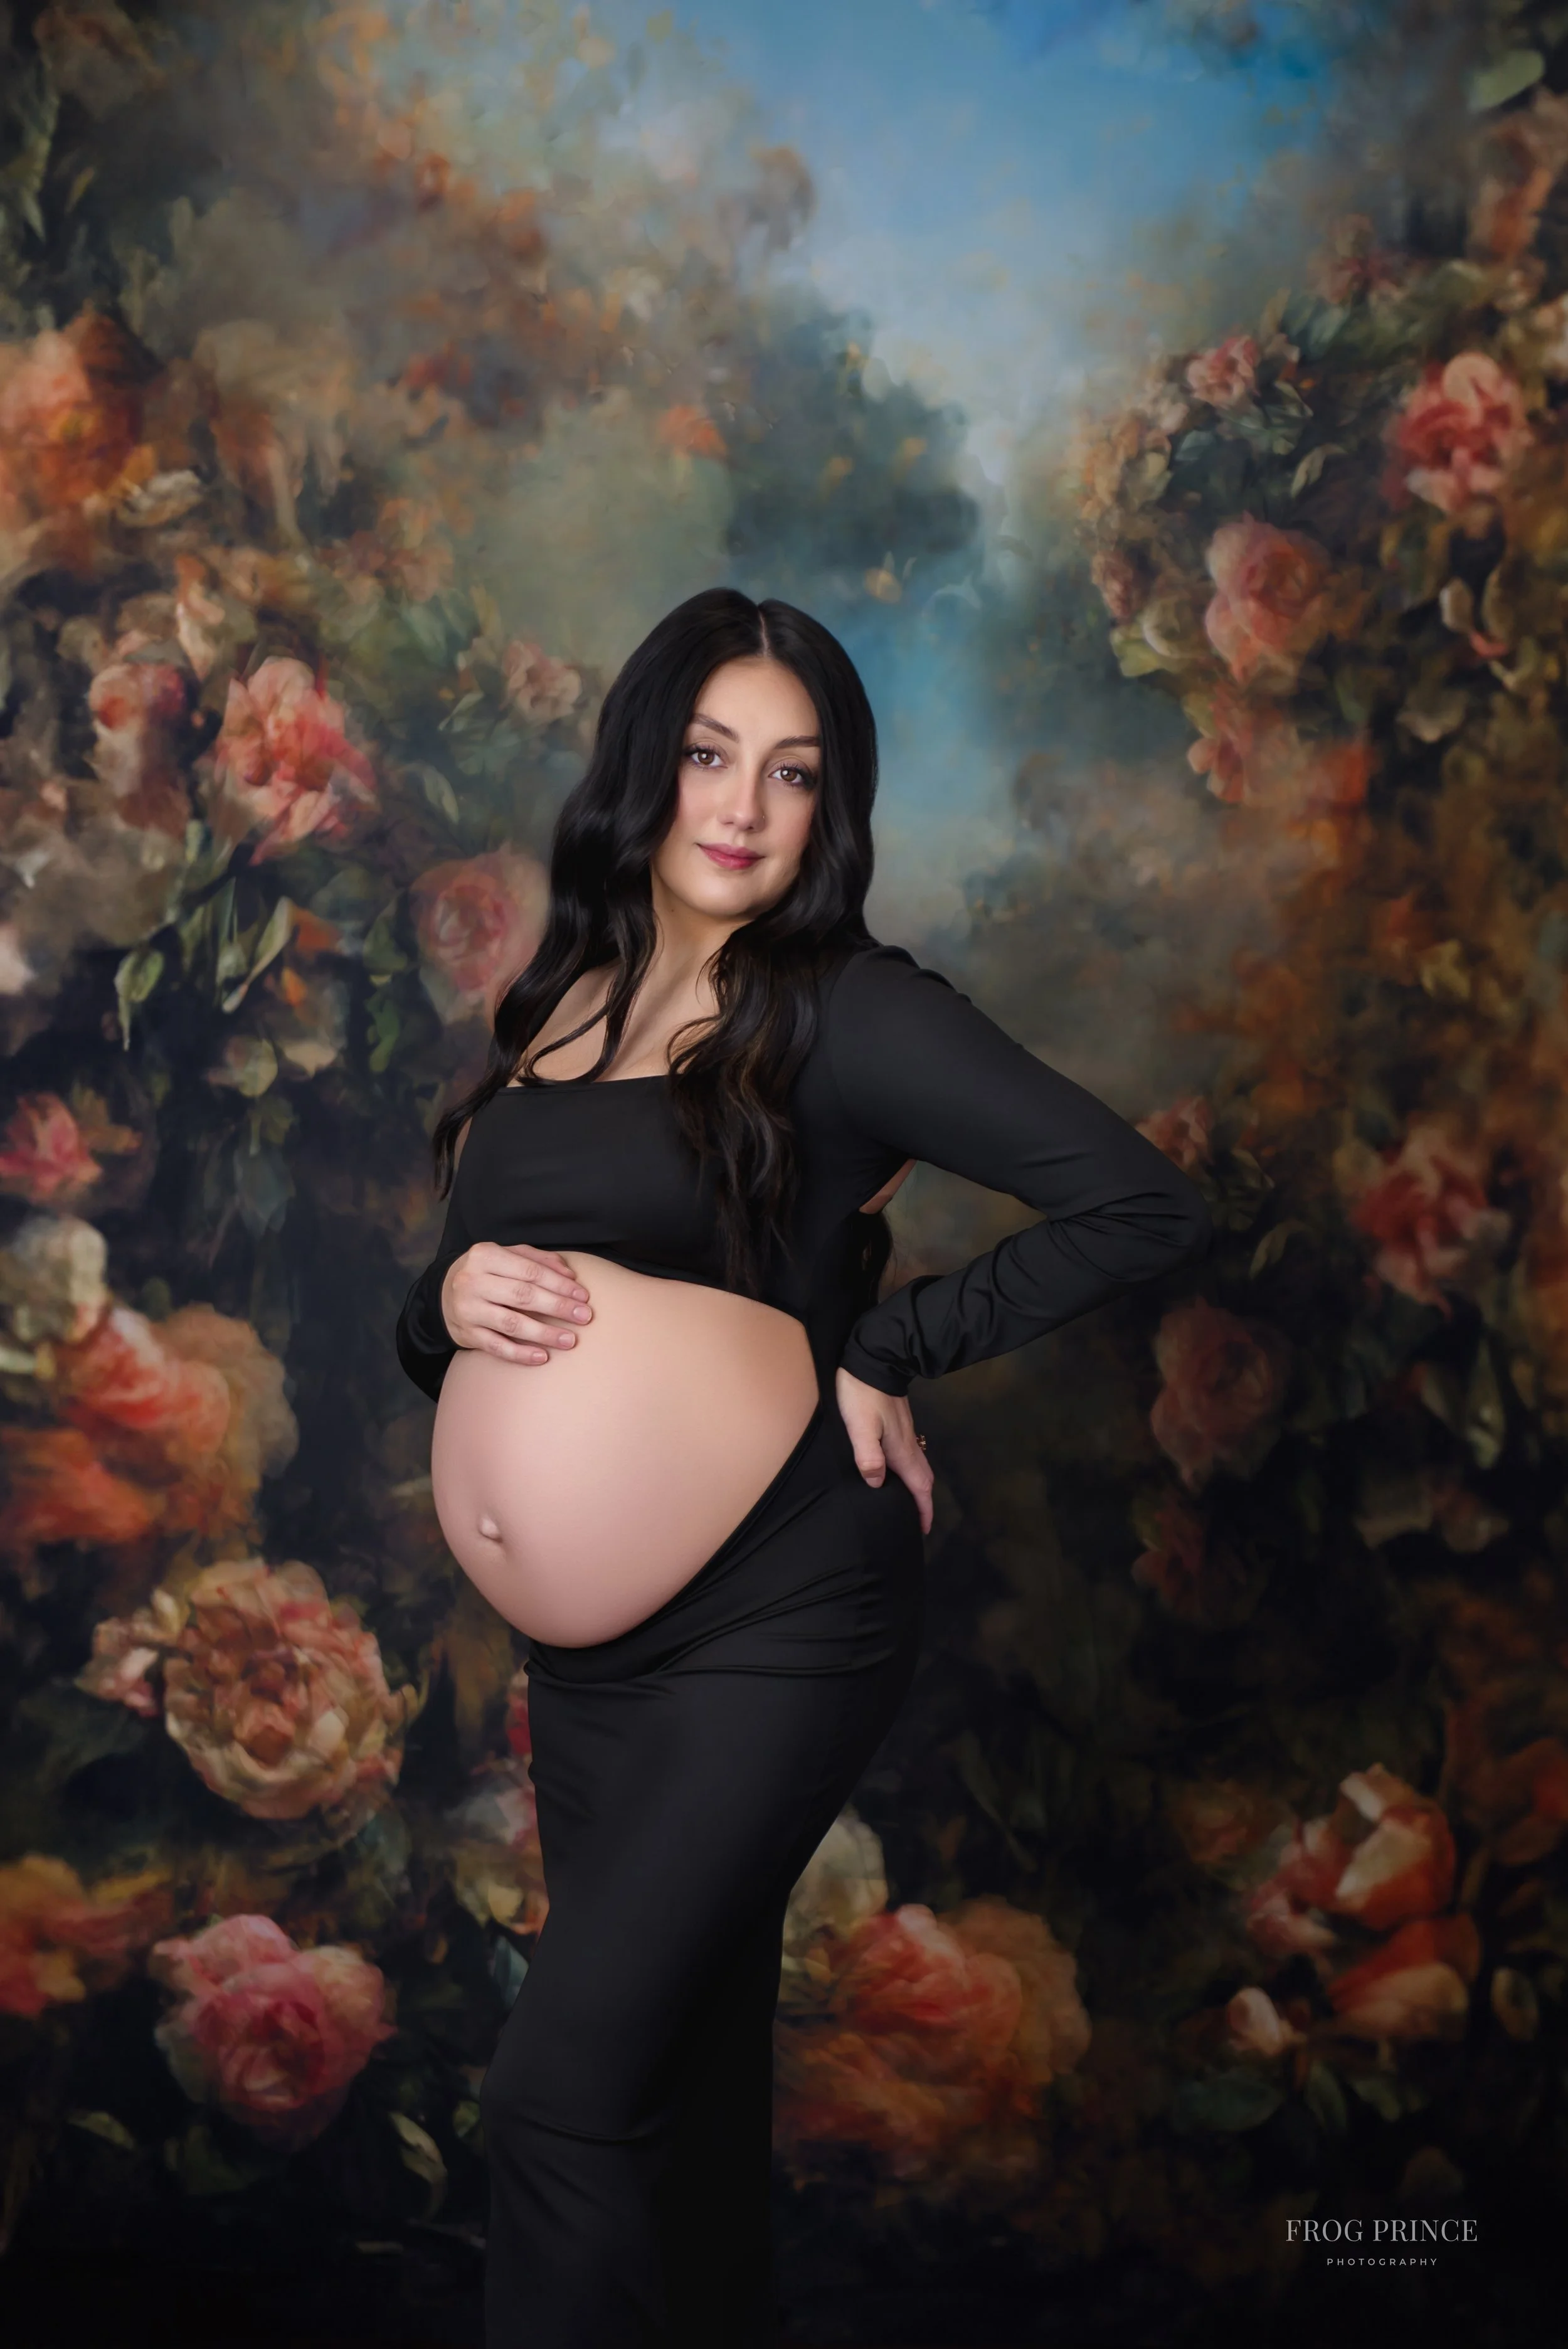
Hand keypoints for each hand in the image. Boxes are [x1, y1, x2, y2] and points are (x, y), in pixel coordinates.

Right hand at [441, 1242, 592, 1365]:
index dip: (559, 1284)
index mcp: (485, 1255)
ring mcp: (468, 1310)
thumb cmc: (486, 1273)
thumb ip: (537, 1260)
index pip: (529, 1271)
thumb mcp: (507, 1256)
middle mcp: (473, 1281)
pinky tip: (542, 1357)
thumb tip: (569, 1275)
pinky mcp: (467, 1334)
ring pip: (512, 1323)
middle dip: (558, 1307)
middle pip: (523, 1296)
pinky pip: (497, 1347)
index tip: (583, 1296)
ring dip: (544, 1333)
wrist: (443, 1294)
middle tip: (584, 1317)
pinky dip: (521, 1354)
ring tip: (570, 1340)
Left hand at [834, 1365, 933, 1534]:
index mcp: (900, 1450)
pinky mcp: (898, 1424)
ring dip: (917, 1488)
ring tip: (910, 1504)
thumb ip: (868, 1455)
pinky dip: (909, 1472)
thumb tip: (876, 1483)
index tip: (923, 1530)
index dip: (922, 1510)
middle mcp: (907, 1444)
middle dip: (923, 1503)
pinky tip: (897, 1472)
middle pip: (923, 1479)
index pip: (919, 1487)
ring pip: (917, 1467)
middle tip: (919, 1523)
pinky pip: (909, 1456)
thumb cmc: (862, 1394)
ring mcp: (905, 1433)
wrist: (874, 1360)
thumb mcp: (859, 1426)